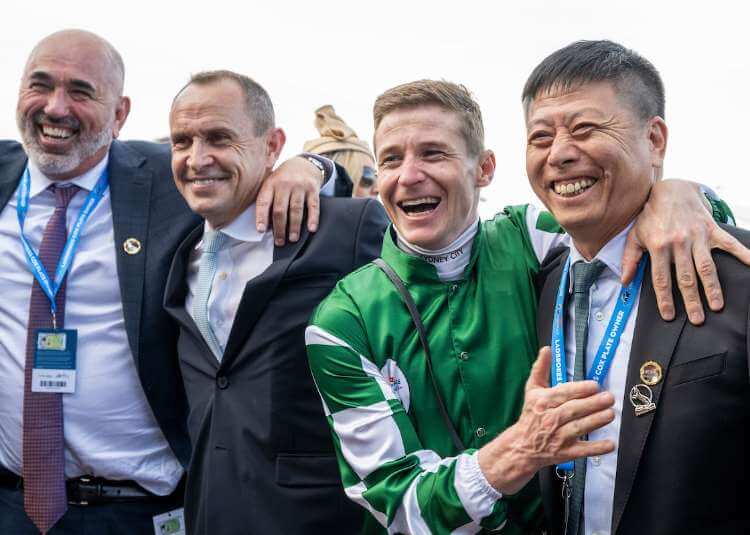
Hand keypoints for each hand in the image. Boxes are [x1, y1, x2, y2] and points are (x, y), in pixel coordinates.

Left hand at [255, 156, 321, 244]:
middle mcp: (284, 184)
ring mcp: (300, 186)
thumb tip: (265, 225)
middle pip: (280, 209)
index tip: (260, 230)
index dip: (261, 216)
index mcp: (270, 184)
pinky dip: (313, 218)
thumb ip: (268, 200)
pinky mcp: (313, 189)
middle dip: (279, 228)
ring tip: (292, 239)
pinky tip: (311, 229)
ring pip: (296, 210)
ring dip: (294, 227)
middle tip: (280, 242)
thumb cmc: (283, 179)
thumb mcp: (271, 183)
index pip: (264, 202)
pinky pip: (313, 206)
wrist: (303, 163)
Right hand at [477, 347, 614, 494]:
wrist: (522, 445)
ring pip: (579, 428)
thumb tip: (547, 349)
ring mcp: (558, 437)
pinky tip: (610, 444)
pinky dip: (596, 448)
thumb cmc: (530, 414)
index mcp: (542, 402)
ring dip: (596, 421)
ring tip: (610, 414)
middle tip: (609, 398)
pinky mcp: (565, 452)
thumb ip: (540, 369)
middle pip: (573, 410)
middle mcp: (550, 419)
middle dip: (592, 404)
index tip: (594, 386)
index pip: (563, 394)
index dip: (580, 390)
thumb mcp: (532, 390)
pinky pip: (583, 450)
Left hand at [622, 179, 749, 324]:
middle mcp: (678, 243)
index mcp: (658, 246)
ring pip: (706, 266)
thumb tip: (624, 281)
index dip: (664, 299)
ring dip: (712, 287)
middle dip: (691, 300)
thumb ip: (630, 259)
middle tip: (697, 319)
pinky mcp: (712, 229)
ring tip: (717, 305)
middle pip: (685, 277)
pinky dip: (743, 254)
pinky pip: (729, 243)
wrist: (670, 190)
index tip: (669, 315)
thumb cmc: (651, 216)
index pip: (661, 278)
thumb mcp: (635, 235)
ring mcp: (697, 236)